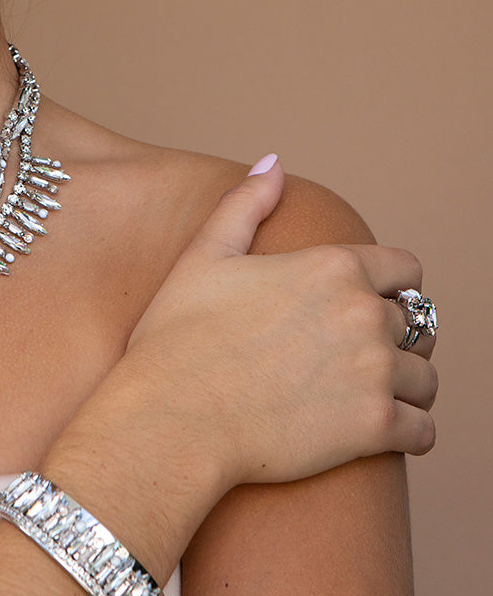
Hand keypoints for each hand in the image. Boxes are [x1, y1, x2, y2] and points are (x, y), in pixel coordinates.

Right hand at [123, 155, 437, 491]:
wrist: (170, 416)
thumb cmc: (177, 337)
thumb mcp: (203, 257)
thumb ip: (245, 205)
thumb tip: (273, 162)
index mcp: (331, 266)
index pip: (405, 268)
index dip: (389, 286)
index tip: (366, 304)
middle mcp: (364, 312)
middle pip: (417, 323)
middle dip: (392, 337)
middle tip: (355, 356)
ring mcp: (375, 370)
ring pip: (425, 377)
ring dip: (404, 386)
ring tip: (367, 395)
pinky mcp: (376, 426)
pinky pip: (425, 429)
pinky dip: (409, 432)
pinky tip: (381, 432)